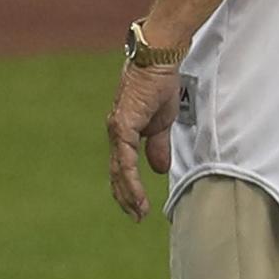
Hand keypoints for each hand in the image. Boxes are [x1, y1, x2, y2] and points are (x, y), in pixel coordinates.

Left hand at [107, 65, 179, 220]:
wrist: (158, 61)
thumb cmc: (159, 84)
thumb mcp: (162, 122)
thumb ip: (158, 146)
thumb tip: (158, 169)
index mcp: (124, 132)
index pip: (123, 167)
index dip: (129, 188)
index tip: (138, 207)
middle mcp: (116, 133)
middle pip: (117, 173)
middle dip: (126, 197)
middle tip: (136, 217)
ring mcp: (117, 129)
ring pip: (119, 170)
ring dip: (128, 194)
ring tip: (137, 212)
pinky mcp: (123, 126)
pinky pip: (126, 159)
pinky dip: (130, 178)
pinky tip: (136, 193)